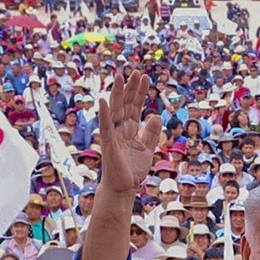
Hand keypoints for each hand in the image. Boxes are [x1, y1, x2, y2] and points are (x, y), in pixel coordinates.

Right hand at [96, 71, 162, 194]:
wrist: (124, 188)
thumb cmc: (132, 170)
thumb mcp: (147, 148)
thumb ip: (151, 133)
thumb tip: (156, 115)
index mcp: (130, 129)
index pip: (134, 106)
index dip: (140, 92)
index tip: (145, 77)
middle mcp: (120, 129)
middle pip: (125, 104)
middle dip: (131, 88)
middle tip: (136, 72)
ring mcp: (113, 135)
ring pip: (115, 110)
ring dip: (117, 94)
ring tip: (120, 77)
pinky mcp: (108, 144)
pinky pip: (105, 127)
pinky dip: (104, 114)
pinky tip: (103, 101)